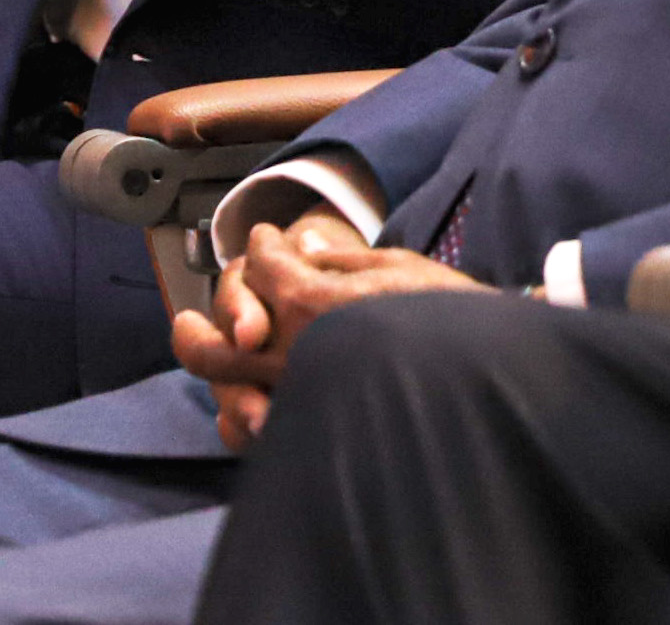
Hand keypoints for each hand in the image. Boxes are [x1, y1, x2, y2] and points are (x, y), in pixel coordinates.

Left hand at [168, 214, 478, 452]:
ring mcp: (297, 396)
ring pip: (226, 384)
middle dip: (198, 323)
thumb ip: (342, 257)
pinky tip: (238, 403)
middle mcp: (293, 349)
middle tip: (186, 320)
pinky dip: (238, 416)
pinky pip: (253, 431)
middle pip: (217, 338)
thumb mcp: (399, 267)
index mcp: (313, 299)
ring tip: (202, 358)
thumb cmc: (450, 317)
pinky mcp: (311, 431)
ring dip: (210, 364)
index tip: (269, 239)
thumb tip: (306, 243)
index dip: (263, 246)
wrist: (484, 379)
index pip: (264, 266)